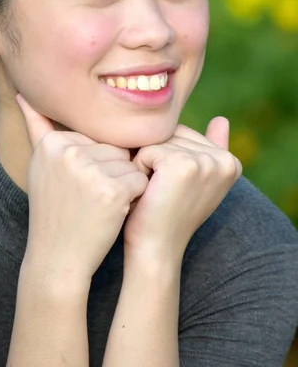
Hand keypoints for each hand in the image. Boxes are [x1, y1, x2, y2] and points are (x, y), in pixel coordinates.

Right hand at [16, 94, 148, 282]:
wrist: (57, 257)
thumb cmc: (53, 209)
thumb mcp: (40, 164)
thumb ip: (37, 126)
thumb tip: (22, 91)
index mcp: (53, 142)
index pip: (96, 138)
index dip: (94, 164)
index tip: (74, 187)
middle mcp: (68, 151)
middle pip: (114, 148)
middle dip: (110, 173)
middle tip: (88, 198)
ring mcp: (90, 171)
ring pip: (129, 163)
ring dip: (123, 185)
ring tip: (98, 205)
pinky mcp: (112, 191)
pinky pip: (140, 181)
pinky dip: (134, 198)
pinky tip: (112, 212)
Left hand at [123, 117, 241, 265]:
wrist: (156, 249)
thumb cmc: (169, 214)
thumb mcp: (195, 181)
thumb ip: (211, 149)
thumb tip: (222, 119)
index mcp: (230, 161)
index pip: (184, 134)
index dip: (168, 157)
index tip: (175, 188)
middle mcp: (224, 160)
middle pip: (172, 134)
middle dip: (156, 158)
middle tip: (162, 191)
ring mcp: (205, 161)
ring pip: (158, 141)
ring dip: (146, 163)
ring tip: (155, 190)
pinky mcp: (181, 164)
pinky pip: (146, 150)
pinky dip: (138, 169)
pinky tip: (147, 191)